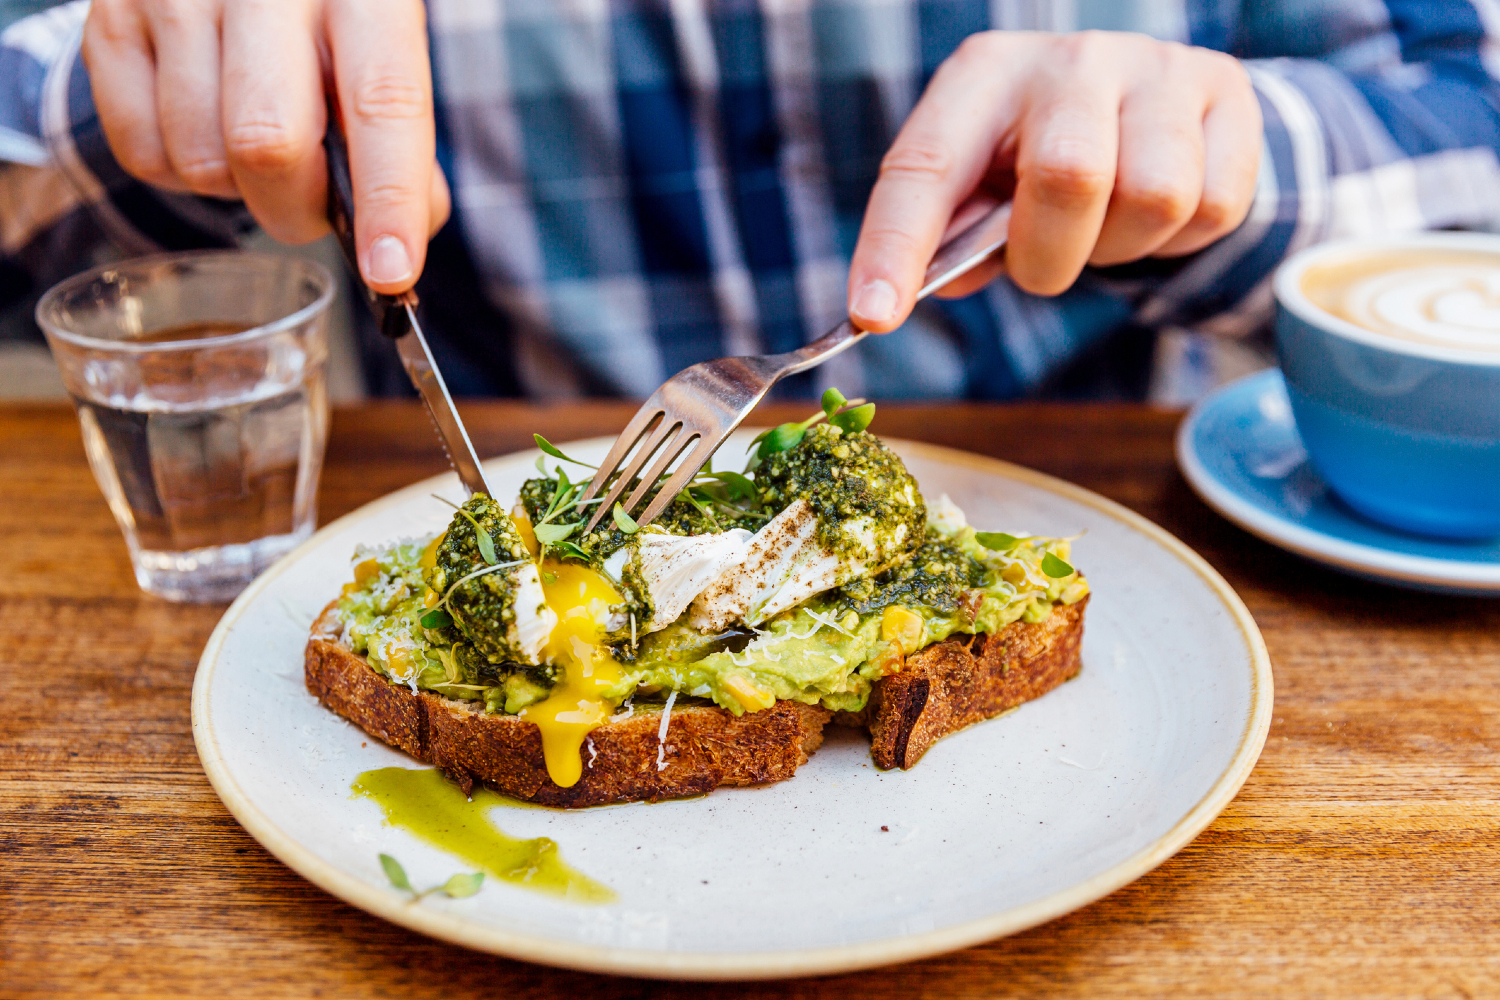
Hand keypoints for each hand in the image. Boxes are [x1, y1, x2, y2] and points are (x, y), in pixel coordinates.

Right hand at [82, 0, 450, 293]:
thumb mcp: (385, 54)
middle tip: (312, 201)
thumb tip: (391, 247)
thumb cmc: (325, 17)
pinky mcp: (110, 22)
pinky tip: (205, 125)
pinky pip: (142, 154)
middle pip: (269, 144)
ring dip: (236, 188)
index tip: (391, 271)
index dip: (389, 199)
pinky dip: (181, 171)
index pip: (383, 103)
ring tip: (253, 138)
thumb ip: (404, 146)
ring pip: (202, 160)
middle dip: (296, 207)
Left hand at [847, 31, 1261, 330]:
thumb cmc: (1039, 155)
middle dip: (1049, 255)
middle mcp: (1068, 59)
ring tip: (1103, 227)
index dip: (896, 246)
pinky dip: (1181, 240)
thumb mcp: (980, 186)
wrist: (1149, 97)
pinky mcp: (1225, 93)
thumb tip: (911, 295)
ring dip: (1121, 248)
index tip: (873, 314)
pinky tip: (1156, 212)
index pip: (926, 167)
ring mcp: (1155, 68)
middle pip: (1070, 174)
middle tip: (1042, 261)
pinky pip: (1215, 206)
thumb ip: (949, 241)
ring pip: (1155, 195)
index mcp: (982, 77)